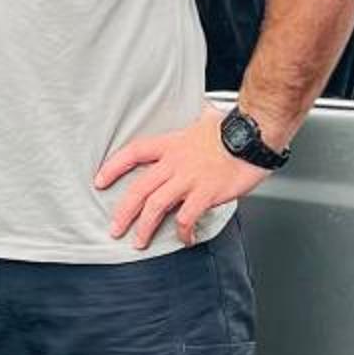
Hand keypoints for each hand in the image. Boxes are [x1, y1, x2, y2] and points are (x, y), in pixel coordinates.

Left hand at [95, 109, 269, 248]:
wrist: (254, 134)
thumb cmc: (233, 129)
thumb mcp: (205, 120)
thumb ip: (196, 123)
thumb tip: (202, 112)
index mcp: (172, 144)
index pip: (133, 152)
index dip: (113, 167)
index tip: (99, 180)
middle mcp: (176, 162)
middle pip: (140, 188)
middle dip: (123, 211)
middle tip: (114, 228)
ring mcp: (190, 179)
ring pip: (156, 206)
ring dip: (144, 227)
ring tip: (138, 242)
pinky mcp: (206, 193)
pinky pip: (187, 217)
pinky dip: (183, 231)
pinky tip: (185, 239)